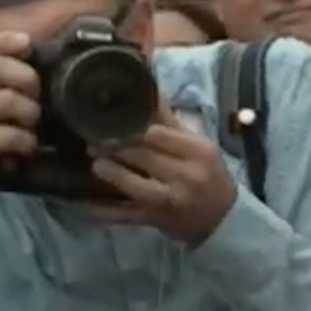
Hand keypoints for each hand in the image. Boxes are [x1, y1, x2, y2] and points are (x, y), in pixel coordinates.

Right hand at [0, 31, 41, 215]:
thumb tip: (27, 65)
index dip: (4, 40)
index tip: (27, 42)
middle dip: (28, 80)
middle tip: (36, 99)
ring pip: (9, 100)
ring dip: (31, 114)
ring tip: (31, 128)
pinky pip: (11, 134)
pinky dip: (26, 142)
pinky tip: (25, 148)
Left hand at [89, 114, 237, 243]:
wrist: (223, 219)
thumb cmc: (208, 176)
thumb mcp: (197, 148)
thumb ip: (170, 123)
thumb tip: (148, 89)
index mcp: (197, 151)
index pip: (156, 133)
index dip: (130, 128)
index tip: (111, 123)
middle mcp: (186, 175)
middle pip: (141, 155)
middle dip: (114, 147)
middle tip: (93, 141)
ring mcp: (170, 200)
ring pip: (133, 184)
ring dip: (110, 172)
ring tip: (95, 164)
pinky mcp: (156, 220)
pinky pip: (125, 215)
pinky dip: (104, 211)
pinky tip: (87, 204)